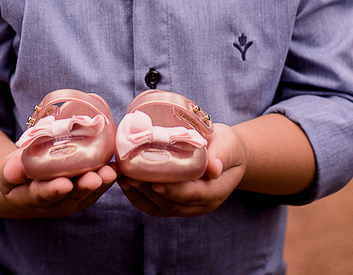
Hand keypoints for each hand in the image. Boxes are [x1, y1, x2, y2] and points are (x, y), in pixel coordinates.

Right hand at [0, 149, 117, 217]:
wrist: (26, 184)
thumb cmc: (16, 174)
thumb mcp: (7, 171)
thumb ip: (10, 170)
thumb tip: (13, 167)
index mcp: (30, 198)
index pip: (41, 195)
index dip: (53, 190)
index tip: (64, 184)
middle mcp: (54, 203)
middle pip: (71, 196)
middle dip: (83, 187)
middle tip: (94, 178)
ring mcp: (72, 200)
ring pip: (88, 193)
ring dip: (101, 182)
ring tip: (110, 172)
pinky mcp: (85, 193)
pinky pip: (98, 186)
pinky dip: (108, 177)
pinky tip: (118, 167)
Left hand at [117, 123, 246, 216]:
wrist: (225, 154)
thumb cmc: (227, 146)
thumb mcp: (230, 145)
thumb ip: (223, 155)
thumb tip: (213, 168)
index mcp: (215, 191)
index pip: (193, 195)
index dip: (173, 190)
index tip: (155, 182)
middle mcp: (200, 204)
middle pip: (171, 204)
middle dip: (148, 192)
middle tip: (129, 175)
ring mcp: (185, 206)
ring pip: (159, 207)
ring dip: (138, 194)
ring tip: (122, 177)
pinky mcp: (172, 202)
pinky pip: (153, 205)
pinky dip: (137, 196)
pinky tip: (124, 181)